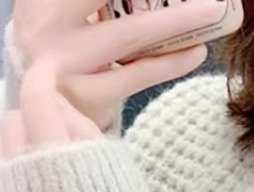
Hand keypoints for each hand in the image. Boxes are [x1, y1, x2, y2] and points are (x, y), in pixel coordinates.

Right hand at [11, 0, 219, 129]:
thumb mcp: (62, 15)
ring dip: (177, 20)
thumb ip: (92, 3)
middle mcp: (44, 27)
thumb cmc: (64, 52)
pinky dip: (171, 62)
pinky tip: (195, 53)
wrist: (44, 118)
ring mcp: (65, 65)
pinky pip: (139, 74)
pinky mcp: (88, 97)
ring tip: (209, 11)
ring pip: (130, 34)